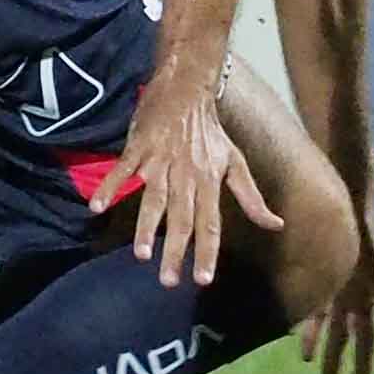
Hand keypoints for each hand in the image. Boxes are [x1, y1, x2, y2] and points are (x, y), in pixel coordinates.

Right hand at [94, 82, 282, 285]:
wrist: (187, 91)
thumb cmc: (210, 133)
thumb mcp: (236, 163)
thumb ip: (251, 199)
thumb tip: (276, 225)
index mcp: (210, 181)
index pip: (211, 223)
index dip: (207, 251)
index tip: (203, 280)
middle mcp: (187, 175)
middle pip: (182, 218)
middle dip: (176, 251)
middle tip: (168, 281)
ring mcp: (161, 162)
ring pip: (154, 199)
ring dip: (147, 226)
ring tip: (141, 254)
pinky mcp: (139, 149)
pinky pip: (123, 170)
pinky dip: (110, 186)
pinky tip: (97, 207)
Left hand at [293, 234, 373, 373]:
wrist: (351, 193)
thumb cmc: (366, 233)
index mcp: (369, 297)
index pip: (366, 340)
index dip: (363, 365)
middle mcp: (354, 292)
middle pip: (344, 335)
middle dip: (337, 360)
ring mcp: (337, 280)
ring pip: (326, 320)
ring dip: (318, 340)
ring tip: (307, 361)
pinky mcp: (321, 266)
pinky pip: (311, 299)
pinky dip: (303, 316)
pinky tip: (289, 328)